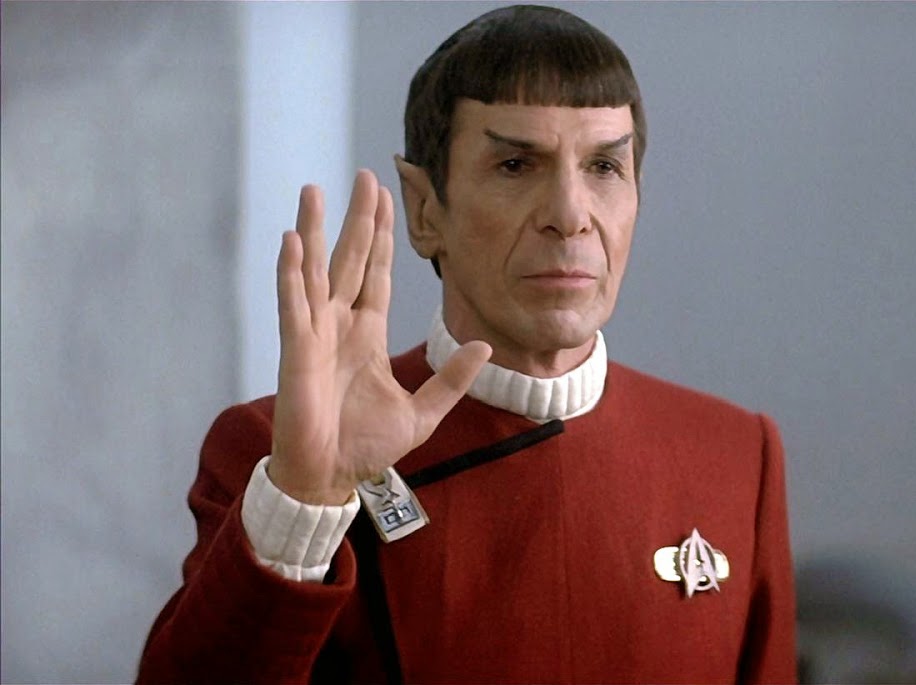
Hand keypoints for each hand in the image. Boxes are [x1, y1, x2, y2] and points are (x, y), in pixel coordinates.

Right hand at [267, 170, 490, 505]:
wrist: (331, 478)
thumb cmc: (367, 447)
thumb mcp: (423, 412)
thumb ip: (452, 379)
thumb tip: (486, 346)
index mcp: (367, 336)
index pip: (375, 275)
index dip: (380, 239)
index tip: (385, 202)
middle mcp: (339, 327)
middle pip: (348, 260)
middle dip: (356, 219)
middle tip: (363, 177)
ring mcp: (315, 335)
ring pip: (315, 271)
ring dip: (314, 231)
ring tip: (314, 191)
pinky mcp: (297, 352)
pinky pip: (294, 304)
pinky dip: (292, 273)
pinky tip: (291, 241)